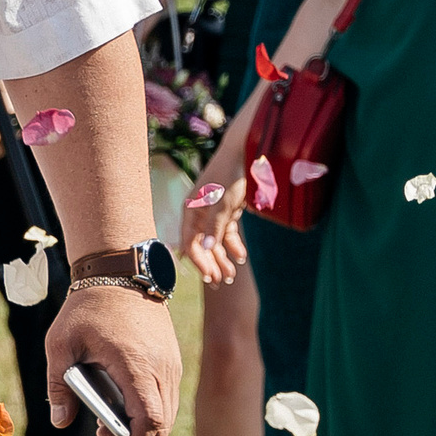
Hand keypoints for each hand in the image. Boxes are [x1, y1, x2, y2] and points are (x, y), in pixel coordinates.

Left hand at [43, 280, 180, 435]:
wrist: (120, 272)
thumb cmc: (88, 307)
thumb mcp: (61, 343)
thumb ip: (58, 385)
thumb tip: (59, 421)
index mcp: (136, 365)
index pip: (150, 420)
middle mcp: (162, 367)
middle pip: (163, 424)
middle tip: (105, 435)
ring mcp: (171, 363)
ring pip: (168, 412)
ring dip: (145, 425)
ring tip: (111, 419)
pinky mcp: (172, 359)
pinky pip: (168, 396)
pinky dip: (151, 409)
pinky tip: (123, 401)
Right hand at [185, 172, 246, 287]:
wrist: (245, 152)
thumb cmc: (229, 175)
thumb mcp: (222, 203)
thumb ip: (215, 227)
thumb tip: (206, 250)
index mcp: (191, 210)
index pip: (190, 242)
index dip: (198, 260)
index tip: (209, 276)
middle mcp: (199, 213)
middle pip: (203, 245)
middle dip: (211, 264)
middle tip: (222, 282)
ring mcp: (214, 212)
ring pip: (216, 241)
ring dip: (223, 258)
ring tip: (232, 275)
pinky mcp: (228, 211)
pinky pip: (228, 233)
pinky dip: (234, 245)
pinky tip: (241, 257)